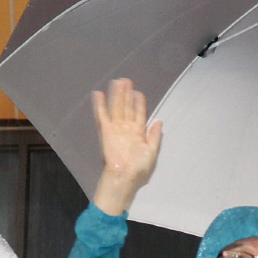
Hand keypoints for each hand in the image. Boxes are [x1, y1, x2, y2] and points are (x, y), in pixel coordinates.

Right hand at [90, 79, 162, 215]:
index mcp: (138, 134)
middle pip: (127, 108)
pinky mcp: (106, 132)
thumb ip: (155, 136)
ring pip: (116, 108)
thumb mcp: (152, 152)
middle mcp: (127, 129)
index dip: (139, 103)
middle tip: (127, 80)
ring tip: (117, 82)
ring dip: (117, 95)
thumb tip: (158, 122)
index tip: (139, 92)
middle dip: (127, 95)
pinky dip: (100, 105)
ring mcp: (116, 129)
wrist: (125, 177)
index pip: (139, 114)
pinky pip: (102, 116)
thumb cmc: (139, 168)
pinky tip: (99, 94)